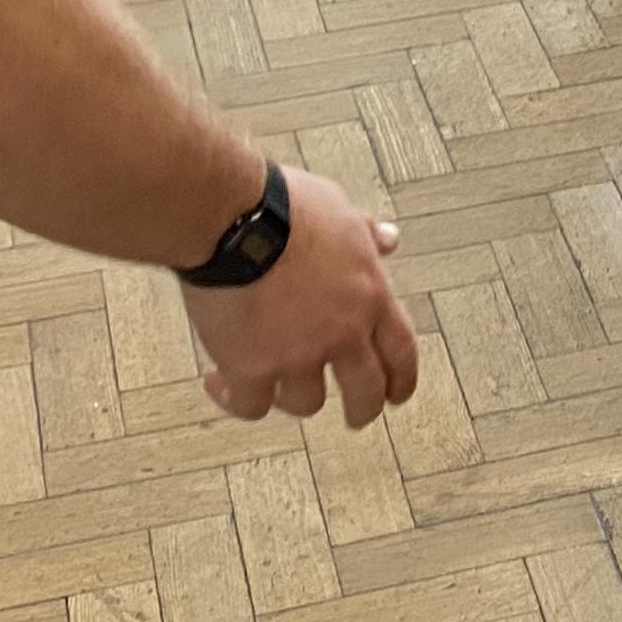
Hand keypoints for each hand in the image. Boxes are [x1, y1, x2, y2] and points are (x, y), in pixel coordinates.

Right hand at [187, 167, 420, 425]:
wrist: (232, 220)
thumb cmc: (283, 205)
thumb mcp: (339, 210)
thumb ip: (365, 234)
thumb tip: (390, 239)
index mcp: (369, 297)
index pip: (401, 351)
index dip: (402, 379)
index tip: (397, 394)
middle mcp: (342, 333)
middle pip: (365, 393)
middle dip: (362, 410)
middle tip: (352, 416)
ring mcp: (297, 354)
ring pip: (306, 403)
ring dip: (290, 396)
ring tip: (271, 382)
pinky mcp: (251, 367)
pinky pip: (250, 405)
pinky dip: (234, 398)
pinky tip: (218, 381)